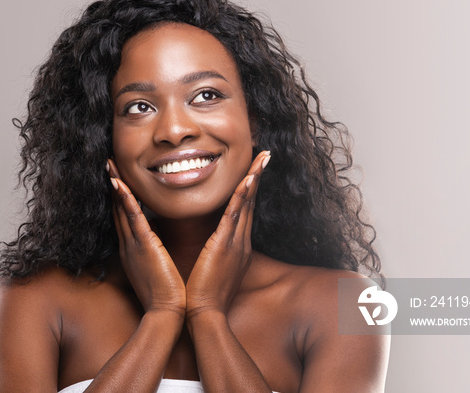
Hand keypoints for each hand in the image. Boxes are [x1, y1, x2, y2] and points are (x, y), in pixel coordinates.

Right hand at [108, 159, 186, 316]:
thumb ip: (153, 254)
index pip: (125, 217)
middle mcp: (129, 245)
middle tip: (109, 163)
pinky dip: (126, 200)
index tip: (118, 177)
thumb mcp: (155, 269)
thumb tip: (157, 244)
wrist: (166, 313)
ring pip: (122, 209)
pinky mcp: (143, 247)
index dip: (120, 197)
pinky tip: (120, 185)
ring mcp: (134, 245)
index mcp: (133, 250)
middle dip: (114, 185)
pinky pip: (133, 218)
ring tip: (110, 165)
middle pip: (119, 208)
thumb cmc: (165, 295)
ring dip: (117, 185)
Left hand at [185, 150, 270, 319]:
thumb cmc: (205, 294)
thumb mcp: (214, 268)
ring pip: (247, 204)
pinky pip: (235, 216)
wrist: (204, 315)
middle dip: (257, 176)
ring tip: (261, 158)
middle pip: (251, 202)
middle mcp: (241, 241)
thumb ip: (215, 253)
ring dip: (253, 178)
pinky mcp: (225, 246)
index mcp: (237, 246)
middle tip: (265, 154)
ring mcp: (236, 243)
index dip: (250, 188)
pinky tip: (247, 180)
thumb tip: (212, 244)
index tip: (254, 169)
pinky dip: (242, 197)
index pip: (245, 210)